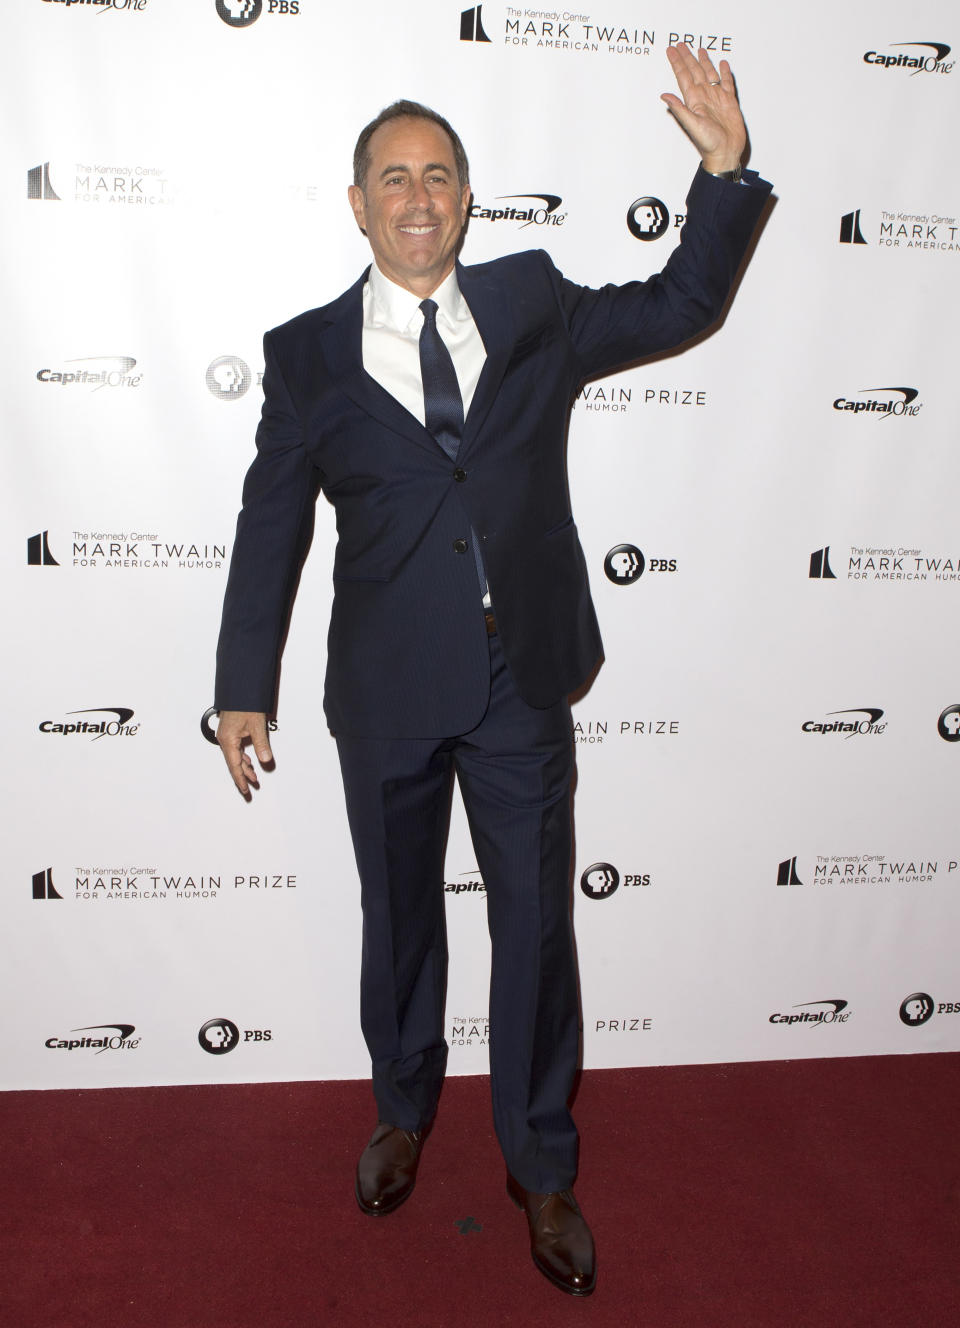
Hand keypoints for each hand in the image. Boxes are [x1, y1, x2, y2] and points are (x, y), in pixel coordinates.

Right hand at [216, 710, 273, 796]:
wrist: (239, 689)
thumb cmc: (245, 704)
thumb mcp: (257, 725)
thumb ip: (261, 744)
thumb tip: (266, 760)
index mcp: (228, 740)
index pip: (234, 765)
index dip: (241, 779)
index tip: (245, 790)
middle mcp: (224, 739)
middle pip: (233, 763)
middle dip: (242, 776)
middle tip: (249, 790)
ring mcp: (226, 735)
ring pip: (235, 756)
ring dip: (244, 767)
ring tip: (253, 778)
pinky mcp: (229, 731)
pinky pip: (235, 749)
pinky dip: (242, 757)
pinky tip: (248, 762)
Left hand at [661, 43, 746, 174]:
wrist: (726, 152)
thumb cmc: (709, 143)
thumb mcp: (691, 124)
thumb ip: (679, 109)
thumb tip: (664, 96)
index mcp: (694, 101)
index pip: (683, 76)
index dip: (677, 62)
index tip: (671, 51)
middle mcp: (704, 97)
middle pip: (694, 71)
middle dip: (688, 58)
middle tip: (681, 45)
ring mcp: (717, 98)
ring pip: (709, 74)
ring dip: (704, 62)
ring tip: (700, 50)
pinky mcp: (729, 102)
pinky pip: (726, 83)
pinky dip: (724, 73)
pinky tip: (722, 64)